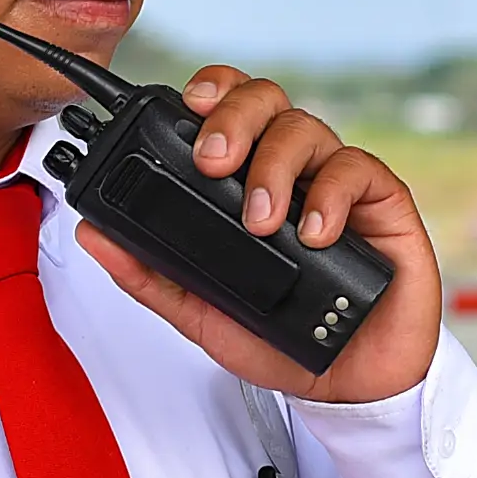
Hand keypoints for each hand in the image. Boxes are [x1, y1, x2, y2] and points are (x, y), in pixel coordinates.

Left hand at [75, 69, 444, 403]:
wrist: (349, 384)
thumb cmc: (283, 342)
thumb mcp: (202, 312)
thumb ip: (150, 275)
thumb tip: (94, 236)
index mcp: (248, 180)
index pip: (229, 109)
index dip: (210, 93)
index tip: (186, 108)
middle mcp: (293, 171)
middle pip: (266, 100)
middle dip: (234, 118)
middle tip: (212, 161)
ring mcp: (336, 183)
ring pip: (306, 128)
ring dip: (273, 167)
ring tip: (260, 221)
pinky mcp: (382, 202)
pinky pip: (357, 169)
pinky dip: (330, 196)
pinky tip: (312, 232)